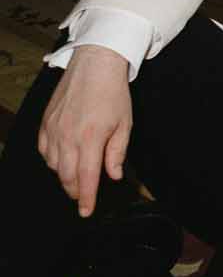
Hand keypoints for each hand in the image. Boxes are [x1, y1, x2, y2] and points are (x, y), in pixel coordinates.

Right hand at [38, 44, 133, 215]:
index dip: (87, 199)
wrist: (95, 64)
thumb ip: (117, 153)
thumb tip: (113, 175)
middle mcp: (68, 137)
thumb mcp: (124, 124)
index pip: (86, 178)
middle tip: (84, 196)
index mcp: (90, 139)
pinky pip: (44, 150)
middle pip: (66, 176)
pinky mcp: (46, 122)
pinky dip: (52, 160)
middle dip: (75, 190)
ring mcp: (54, 129)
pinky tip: (61, 159)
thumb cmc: (113, 93)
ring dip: (64, 176)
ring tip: (76, 177)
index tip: (86, 212)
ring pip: (53, 166)